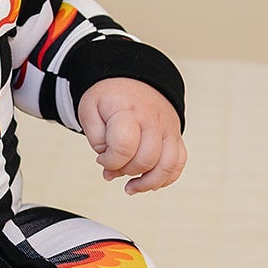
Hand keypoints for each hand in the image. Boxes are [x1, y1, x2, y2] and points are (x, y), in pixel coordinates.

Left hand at [77, 78, 186, 195]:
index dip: (110, 161)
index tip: (101, 158)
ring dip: (147, 183)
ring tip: (131, 187)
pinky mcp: (176, 136)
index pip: (124, 147)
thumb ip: (96, 140)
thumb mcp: (89, 111)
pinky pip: (178, 163)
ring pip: (167, 166)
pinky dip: (165, 179)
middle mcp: (153, 120)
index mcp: (128, 111)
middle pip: (145, 160)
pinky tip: (149, 183)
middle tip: (113, 167)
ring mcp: (168, 129)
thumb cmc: (109, 98)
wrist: (133, 79)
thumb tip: (110, 167)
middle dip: (125, 171)